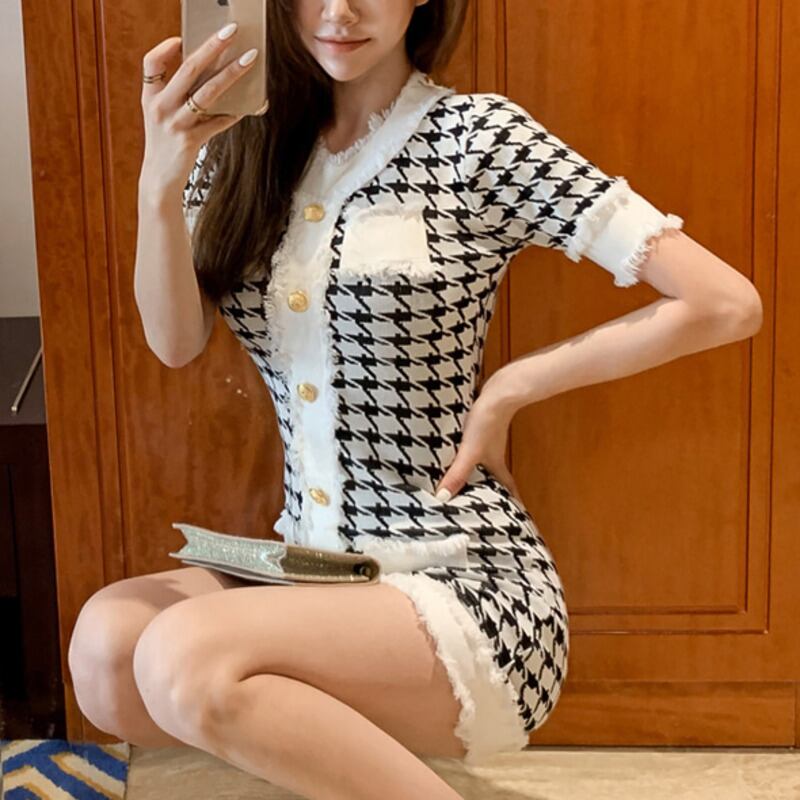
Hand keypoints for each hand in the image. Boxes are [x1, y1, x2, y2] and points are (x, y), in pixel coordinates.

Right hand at [140, 26, 257, 192]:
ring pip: (208, 92)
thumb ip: (176, 94)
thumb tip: (212, 71)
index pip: (151, 63)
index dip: (166, 47)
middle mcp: (160, 108)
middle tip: (232, 31)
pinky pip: (218, 122)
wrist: (159, 179)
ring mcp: (175, 124)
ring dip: (231, 74)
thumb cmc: (166, 143)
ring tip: (249, 60)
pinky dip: (234, 112)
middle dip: (212, 47)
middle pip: (188, 69)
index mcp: (150, 97)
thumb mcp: (161, 115)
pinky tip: (248, 104)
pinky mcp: (191, 141)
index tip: (183, 38)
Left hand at [434, 389, 522, 502]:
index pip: (507, 487)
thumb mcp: (470, 451)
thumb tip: (442, 497)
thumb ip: (457, 474)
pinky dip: (469, 453)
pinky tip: (457, 450)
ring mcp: (488, 440)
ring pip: (485, 461)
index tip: (513, 513)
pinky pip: (475, 446)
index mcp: (495, 464)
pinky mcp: (481, 427)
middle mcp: (494, 454)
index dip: (510, 501)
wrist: (499, 391)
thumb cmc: (488, 422)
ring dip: (478, 471)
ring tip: (466, 480)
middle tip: (484, 503)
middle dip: (492, 489)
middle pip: (496, 476)